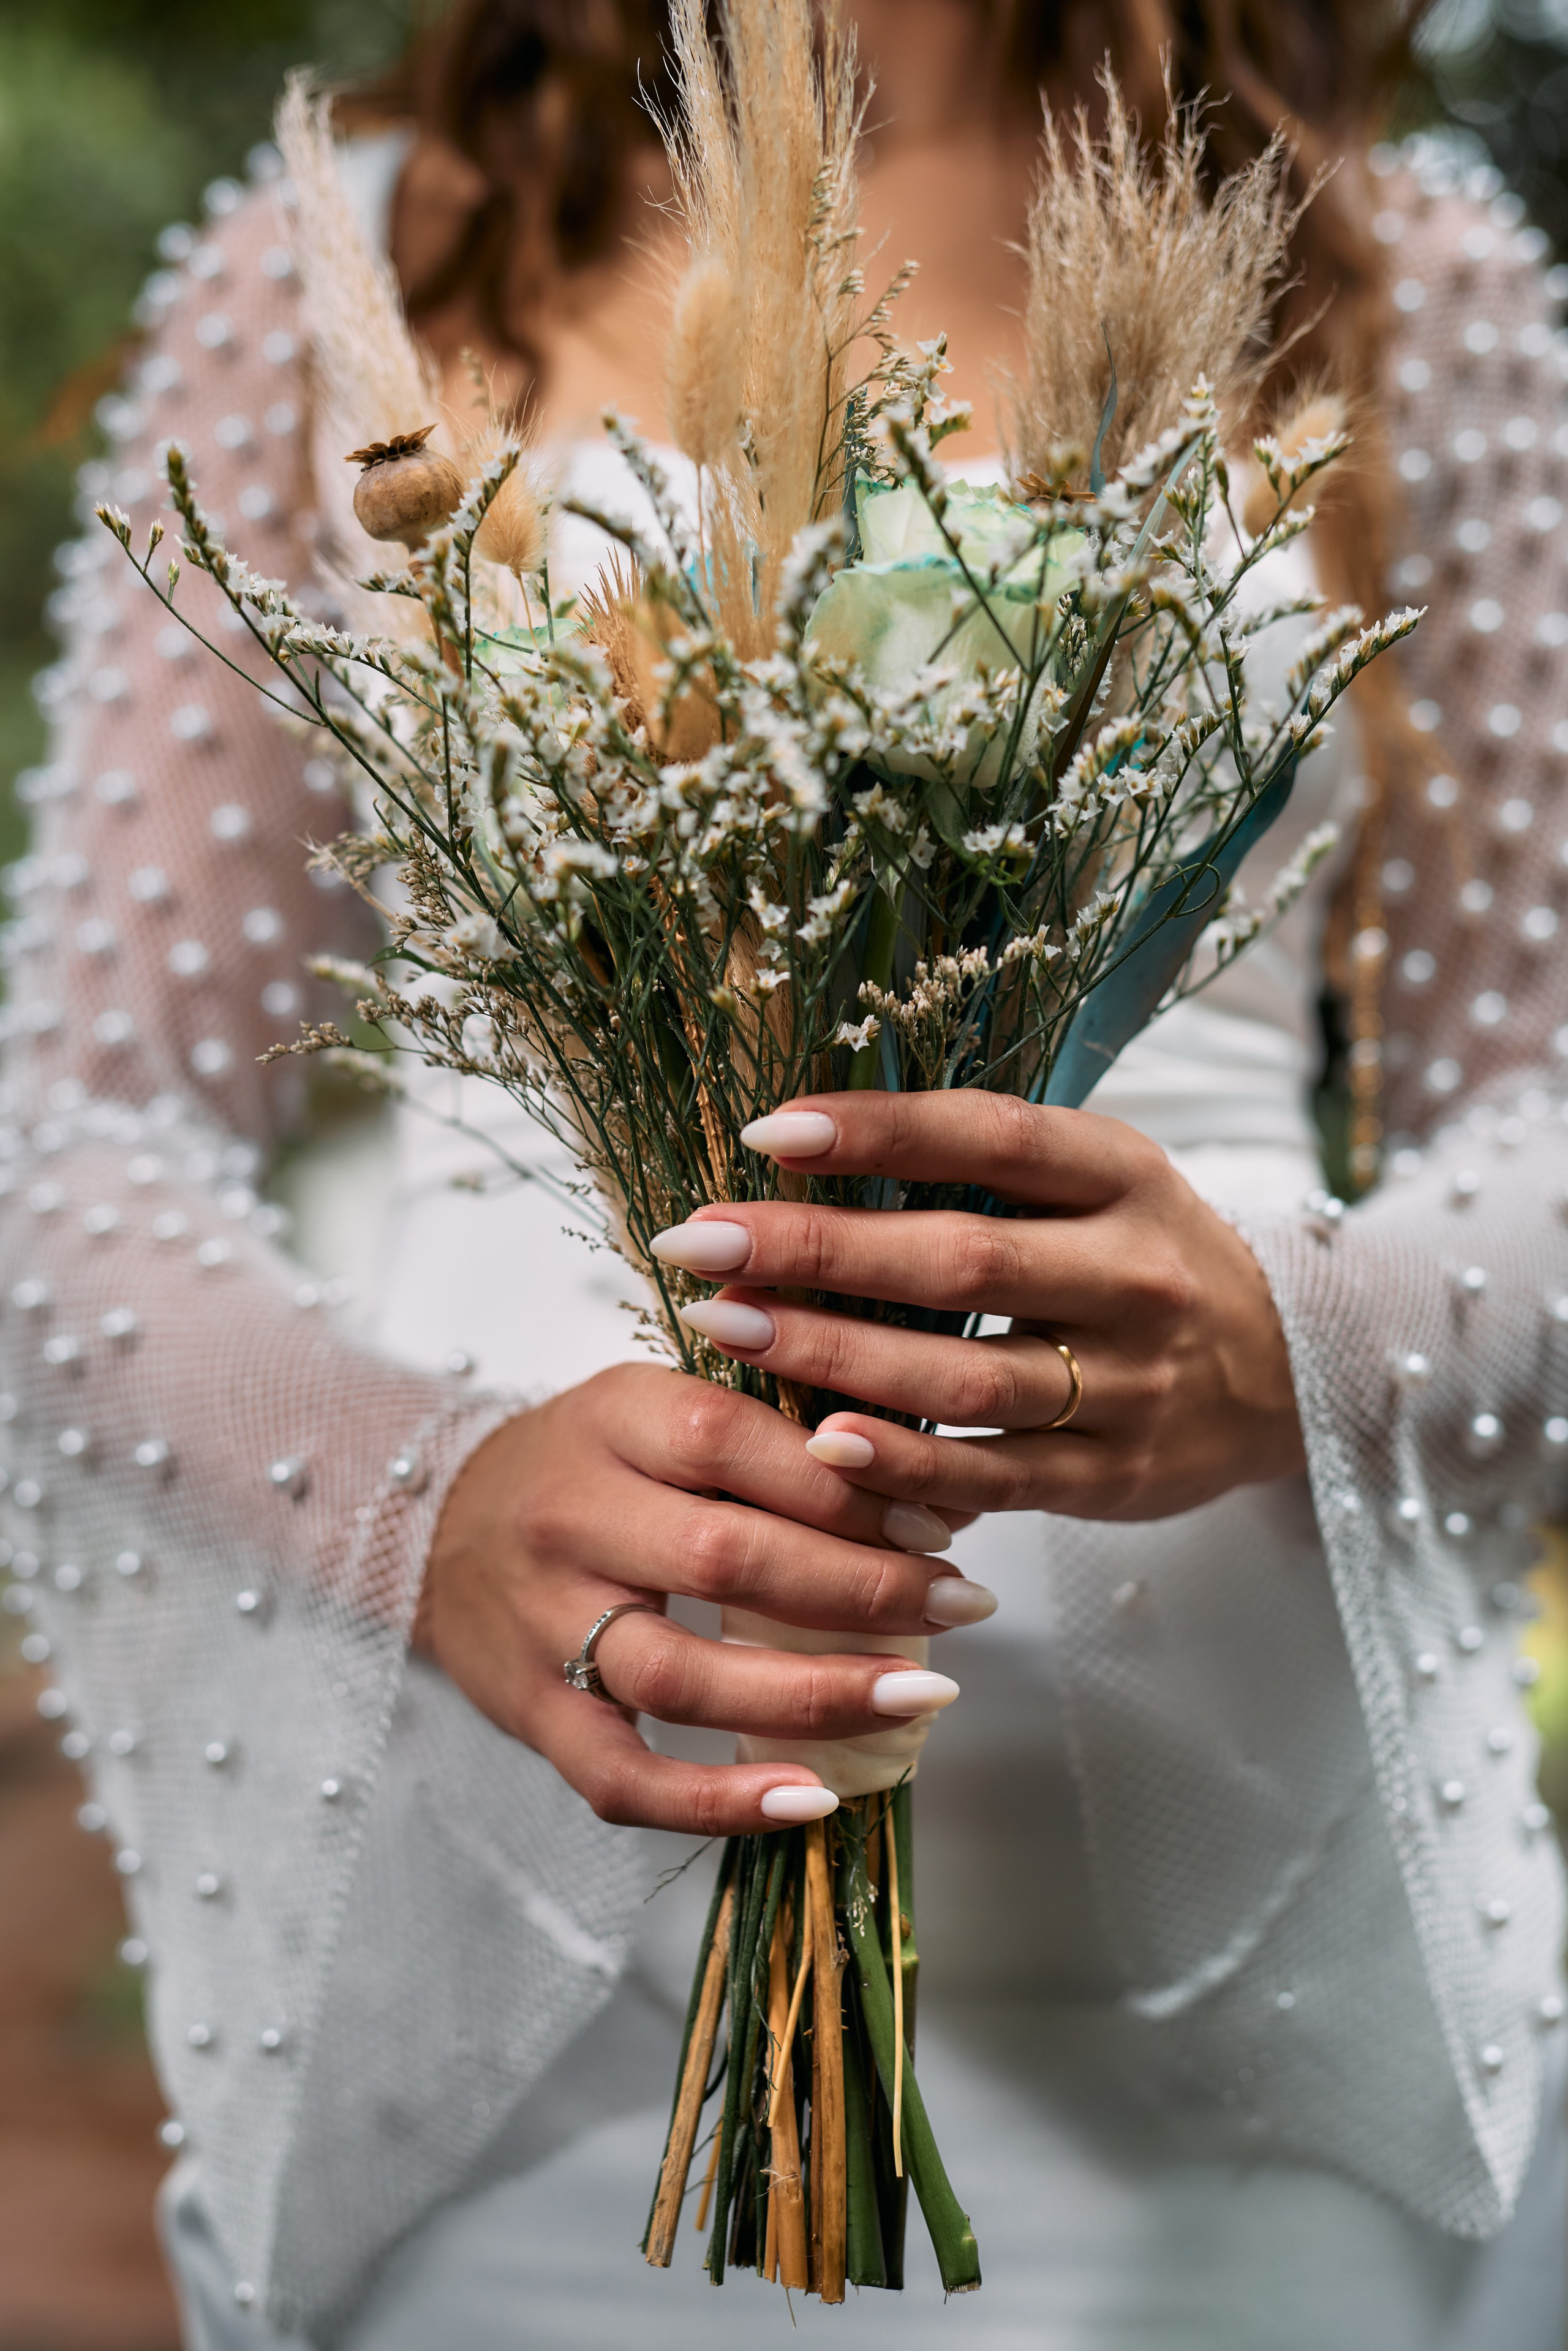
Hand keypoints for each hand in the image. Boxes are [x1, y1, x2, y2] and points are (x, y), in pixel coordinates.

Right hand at [421, 1363, 988, 1835]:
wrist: (439, 1523)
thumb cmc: (589, 1463)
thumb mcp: (659, 1406)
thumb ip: (765, 1430)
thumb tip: (917, 1479)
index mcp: (610, 1418)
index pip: (733, 1443)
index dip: (845, 1485)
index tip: (938, 1522)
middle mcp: (568, 1516)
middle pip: (725, 1559)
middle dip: (861, 1588)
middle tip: (961, 1602)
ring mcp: (544, 1625)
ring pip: (682, 1674)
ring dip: (816, 1694)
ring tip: (920, 1695)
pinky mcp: (533, 1715)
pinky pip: (623, 1779)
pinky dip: (719, 1802)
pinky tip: (811, 1801)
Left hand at [650, 1092, 1303, 1523]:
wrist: (1289, 1372)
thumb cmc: (1143, 1257)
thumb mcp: (1098, 1182)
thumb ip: (984, 1162)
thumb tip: (808, 1136)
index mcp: (1125, 1174)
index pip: (992, 1137)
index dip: (879, 1131)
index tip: (766, 1131)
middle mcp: (1136, 1273)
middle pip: (962, 1259)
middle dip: (818, 1250)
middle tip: (701, 1241)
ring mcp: (1131, 1381)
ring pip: (965, 1373)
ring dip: (833, 1355)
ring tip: (726, 1328)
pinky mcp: (1116, 1475)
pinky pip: (995, 1474)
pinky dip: (904, 1462)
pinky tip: (819, 1443)